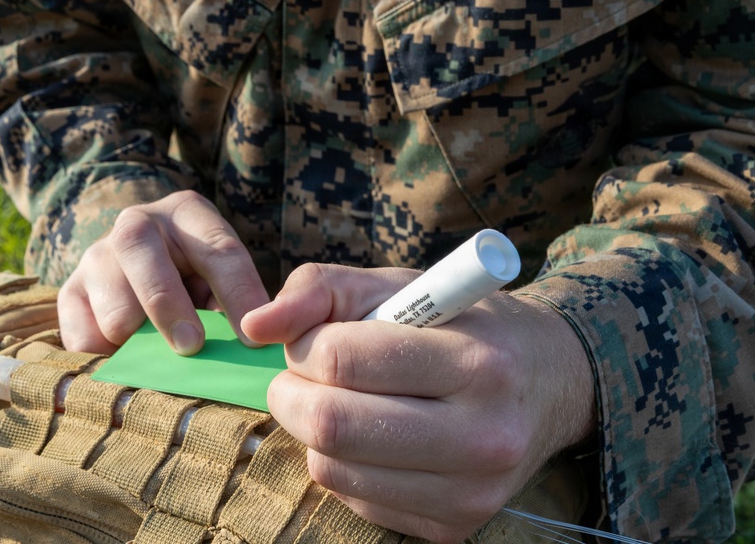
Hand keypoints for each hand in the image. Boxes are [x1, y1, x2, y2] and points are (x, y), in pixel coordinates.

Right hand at [57, 190, 269, 354]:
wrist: (134, 266)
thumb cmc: (194, 278)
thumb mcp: (218, 276)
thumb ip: (230, 304)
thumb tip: (245, 352)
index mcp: (188, 213)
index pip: (220, 251)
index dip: (239, 296)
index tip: (253, 340)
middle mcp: (136, 224)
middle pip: (148, 262)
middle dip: (170, 308)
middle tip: (191, 346)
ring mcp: (96, 256)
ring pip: (115, 313)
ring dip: (138, 343)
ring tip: (157, 355)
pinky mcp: (69, 292)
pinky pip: (84, 340)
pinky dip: (108, 359)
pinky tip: (127, 358)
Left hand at [241, 264, 595, 542]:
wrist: (550, 384)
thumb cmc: (463, 323)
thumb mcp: (399, 284)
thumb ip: (320, 289)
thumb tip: (254, 325)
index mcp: (476, 363)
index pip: (342, 360)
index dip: (305, 345)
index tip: (314, 339)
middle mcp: (483, 437)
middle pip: (331, 425)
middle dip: (292, 394)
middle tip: (304, 375)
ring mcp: (472, 493)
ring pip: (332, 468)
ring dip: (313, 430)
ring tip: (342, 399)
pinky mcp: (454, 527)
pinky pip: (354, 499)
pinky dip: (342, 463)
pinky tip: (372, 434)